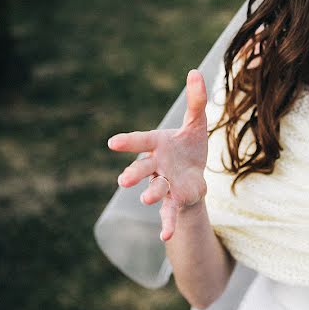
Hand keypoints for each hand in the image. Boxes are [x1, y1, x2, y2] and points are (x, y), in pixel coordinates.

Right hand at [107, 69, 209, 241]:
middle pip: (142, 168)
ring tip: (146, 199)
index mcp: (159, 144)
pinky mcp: (175, 201)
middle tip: (123, 181)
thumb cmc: (189, 146)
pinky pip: (169, 214)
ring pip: (155, 189)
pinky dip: (168, 225)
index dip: (128, 142)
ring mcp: (164, 184)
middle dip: (134, 173)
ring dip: (150, 194)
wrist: (194, 174)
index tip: (112, 143)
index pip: (142, 141)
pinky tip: (166, 238)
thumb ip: (196, 100)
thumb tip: (195, 71)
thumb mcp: (196, 123)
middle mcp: (156, 166)